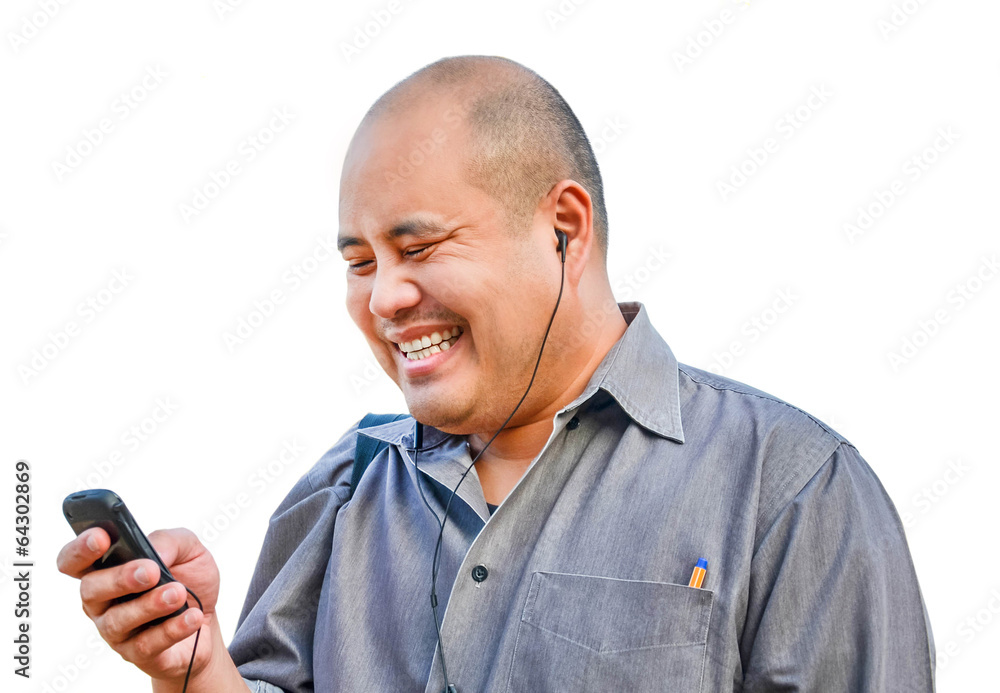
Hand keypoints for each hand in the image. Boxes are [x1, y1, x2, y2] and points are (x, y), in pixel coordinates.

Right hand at [56, 526, 221, 683]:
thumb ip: (169, 541)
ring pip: (119, 620)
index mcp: (106, 569)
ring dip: (150, 605)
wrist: (208, 615)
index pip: (74, 560)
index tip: (100, 537)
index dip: (80, 549)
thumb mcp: (188, 549)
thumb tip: (154, 552)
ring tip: (178, 593)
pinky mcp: (137, 654)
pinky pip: (147, 644)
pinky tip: (192, 616)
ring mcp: (116, 630)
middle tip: (151, 571)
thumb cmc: (189, 577)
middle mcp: (103, 601)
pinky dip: (172, 629)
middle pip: (91, 590)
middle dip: (120, 578)